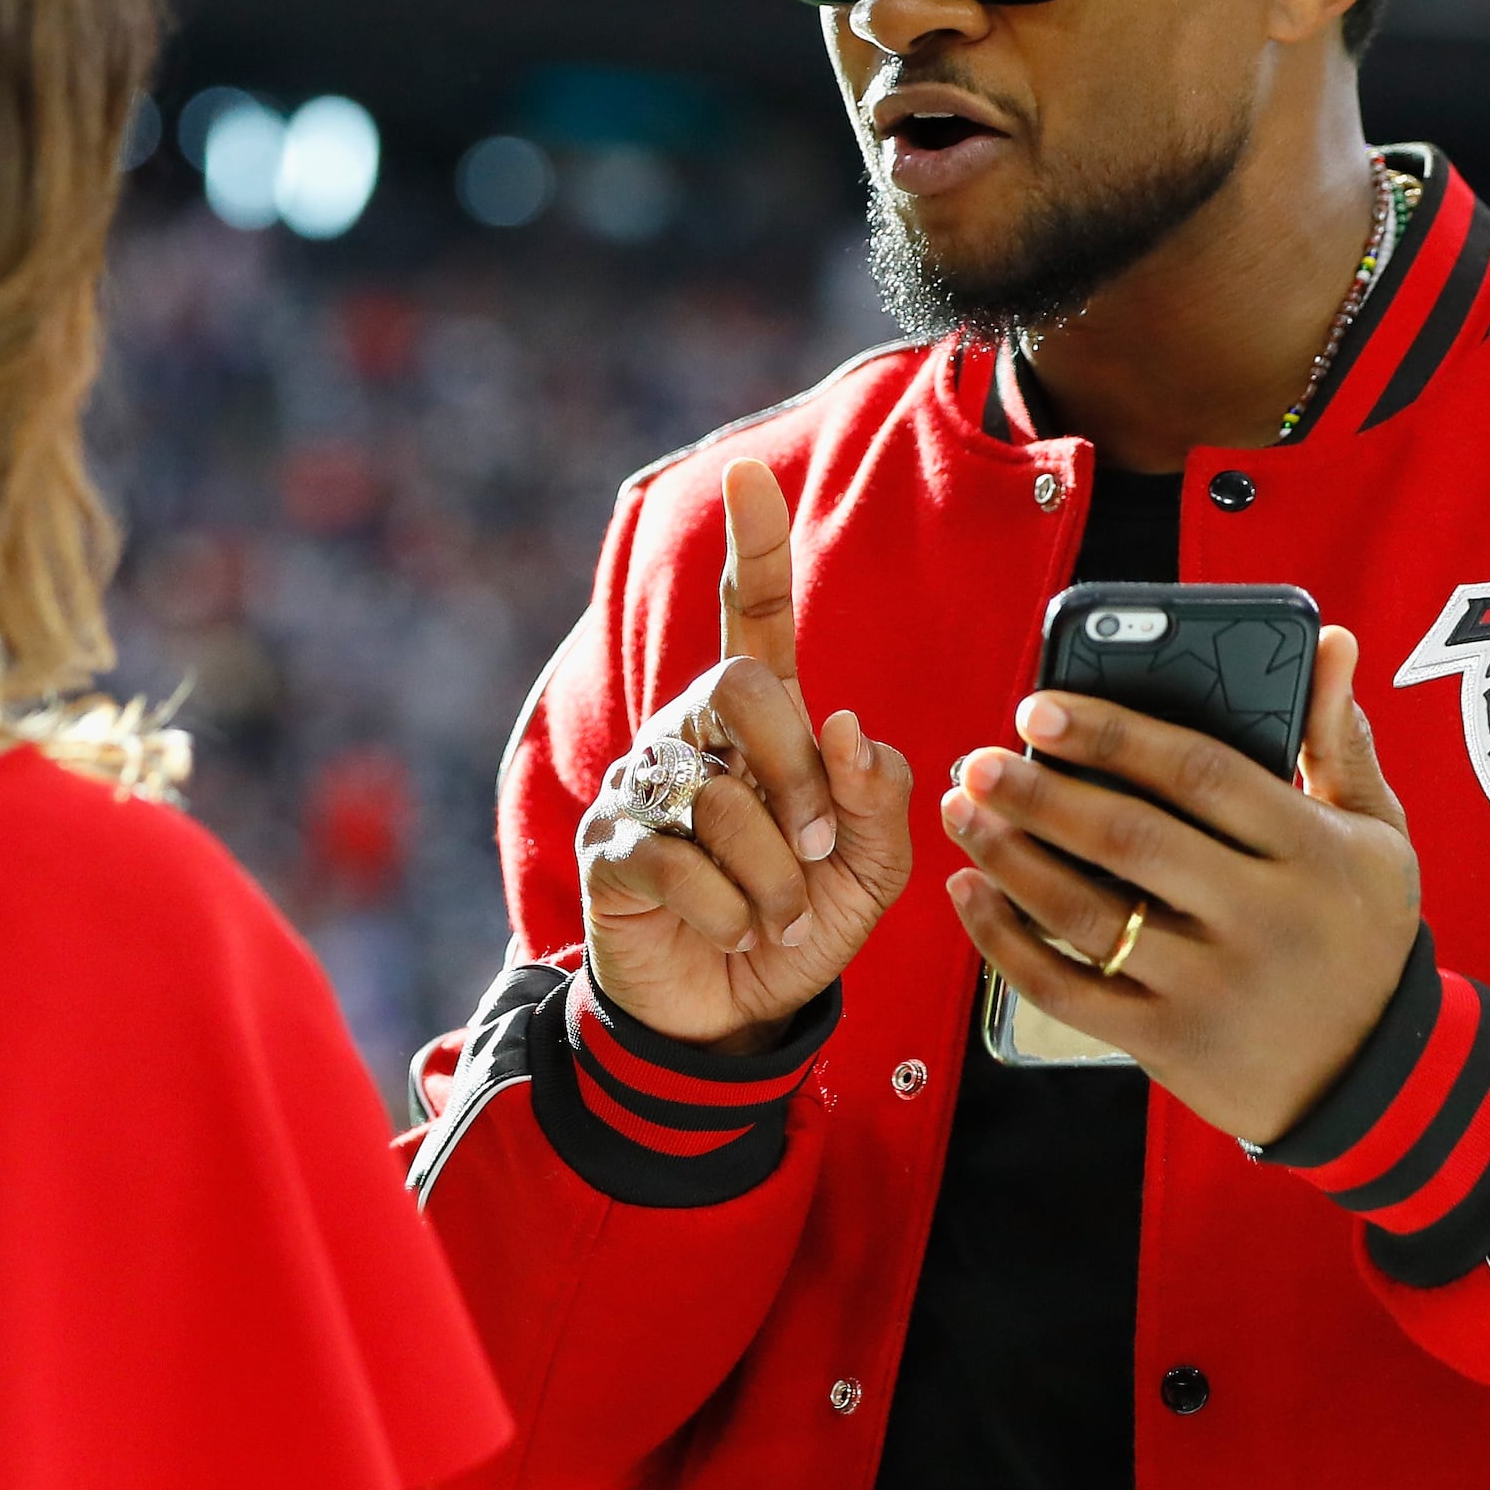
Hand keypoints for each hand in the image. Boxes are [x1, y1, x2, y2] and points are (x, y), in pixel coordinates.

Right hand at [580, 458, 914, 1049]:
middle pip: (740, 687)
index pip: (752, 614)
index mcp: (760, 721)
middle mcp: (692, 732)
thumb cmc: (801, 923)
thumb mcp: (871, 868)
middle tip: (819, 853)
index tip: (749, 474)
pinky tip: (730, 932)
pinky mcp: (611, 847)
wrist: (732, 1015)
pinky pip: (679, 861)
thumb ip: (877, 797)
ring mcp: (644, 786)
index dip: (754, 545)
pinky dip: (728, 912)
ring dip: (773, 875)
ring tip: (777, 918)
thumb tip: (850, 727)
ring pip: (719, 795)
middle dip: (797, 776)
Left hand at [938, 625, 1421, 1147]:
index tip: (1040, 707)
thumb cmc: (1361, 933)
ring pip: (1085, 913)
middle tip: (977, 759)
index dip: (1113, 735)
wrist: (1371, 1078)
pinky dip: (1005, 943)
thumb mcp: (1377, 836)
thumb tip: (1332, 642)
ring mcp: (1210, 987)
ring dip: (1008, 858)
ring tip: (962, 812)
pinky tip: (970, 895)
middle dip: (1040, 794)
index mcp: (1310, 851)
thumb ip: (1339, 741)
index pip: (1200, 773)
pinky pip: (1067, 989)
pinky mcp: (1168, 1043)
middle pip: (1129, 840)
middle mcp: (1261, 919)